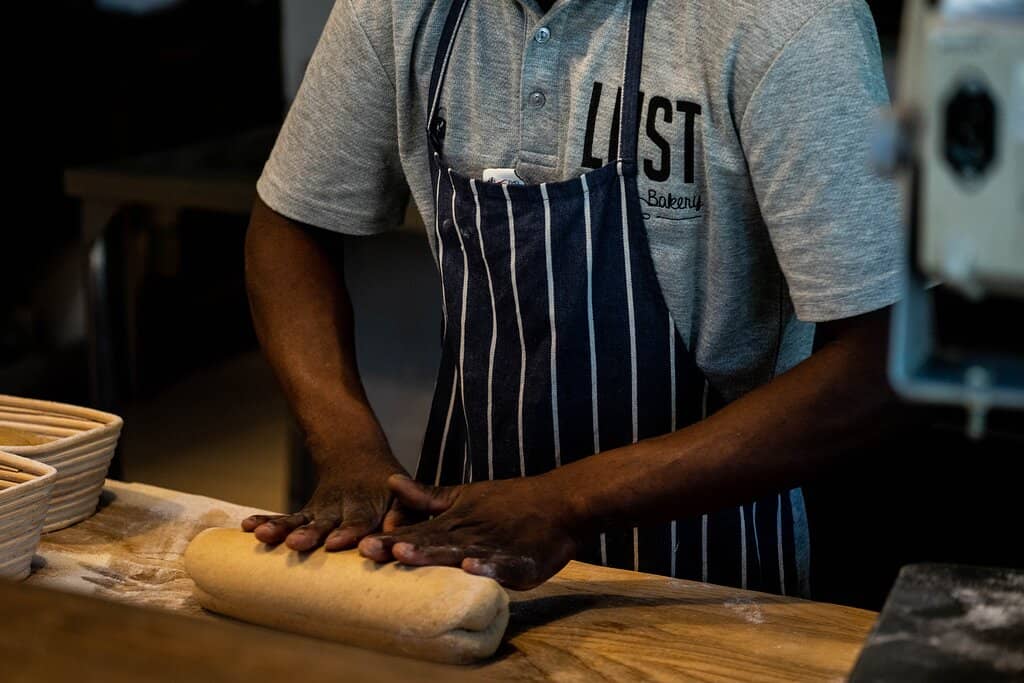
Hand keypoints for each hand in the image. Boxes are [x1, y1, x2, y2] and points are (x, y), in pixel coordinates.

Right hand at [242, 451, 407, 551]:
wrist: (359, 459)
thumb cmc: (390, 491)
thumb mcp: (403, 497)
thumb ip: (404, 514)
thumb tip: (398, 531)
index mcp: (368, 506)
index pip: (359, 520)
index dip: (349, 531)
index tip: (337, 543)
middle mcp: (341, 509)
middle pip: (324, 523)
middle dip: (310, 534)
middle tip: (295, 544)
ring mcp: (321, 513)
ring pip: (300, 521)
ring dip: (281, 528)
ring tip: (262, 535)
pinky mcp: (307, 514)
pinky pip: (286, 518)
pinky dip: (268, 521)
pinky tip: (248, 527)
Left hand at [357, 474, 580, 589]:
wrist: (562, 504)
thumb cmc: (512, 502)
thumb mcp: (466, 494)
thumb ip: (428, 496)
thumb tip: (390, 481)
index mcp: (457, 521)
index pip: (418, 532)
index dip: (390, 538)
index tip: (360, 544)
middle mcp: (471, 534)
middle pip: (431, 543)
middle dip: (400, 548)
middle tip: (369, 550)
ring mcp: (495, 548)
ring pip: (459, 552)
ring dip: (433, 554)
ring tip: (406, 556)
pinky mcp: (520, 563)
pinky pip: (502, 566)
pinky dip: (488, 567)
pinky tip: (471, 568)